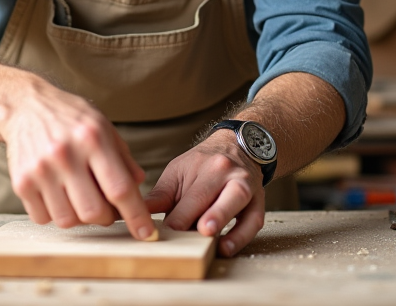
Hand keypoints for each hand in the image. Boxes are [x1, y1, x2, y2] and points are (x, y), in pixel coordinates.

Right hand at [0, 79, 155, 240]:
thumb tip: (139, 185)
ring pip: (68, 220)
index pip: (119, 188)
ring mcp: (40, 169)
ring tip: (79, 197)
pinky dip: (54, 214)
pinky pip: (43, 218)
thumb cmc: (69, 117)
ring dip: (79, 217)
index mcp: (92, 138)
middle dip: (106, 218)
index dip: (136, 215)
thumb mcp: (103, 126)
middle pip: (94, 211)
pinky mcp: (21, 181)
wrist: (25, 106)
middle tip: (107, 208)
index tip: (146, 233)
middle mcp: (65, 154)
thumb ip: (122, 157)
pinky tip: (57, 194)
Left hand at [144, 130, 264, 256]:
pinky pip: (254, 220)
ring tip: (209, 236)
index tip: (165, 232)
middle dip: (197, 214)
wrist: (238, 148)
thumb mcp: (178, 171)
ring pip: (237, 200)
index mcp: (206, 165)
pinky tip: (226, 247)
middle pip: (211, 193)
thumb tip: (137, 213)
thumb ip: (161, 195)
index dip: (177, 215)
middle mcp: (227, 172)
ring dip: (222, 218)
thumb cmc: (203, 164)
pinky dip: (242, 236)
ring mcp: (245, 185)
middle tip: (183, 232)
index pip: (190, 193)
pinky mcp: (259, 202)